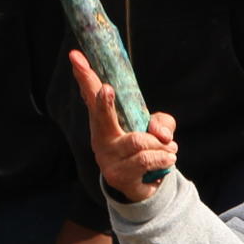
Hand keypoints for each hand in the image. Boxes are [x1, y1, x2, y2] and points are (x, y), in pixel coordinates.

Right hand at [68, 49, 179, 203]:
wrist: (143, 187)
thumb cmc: (147, 150)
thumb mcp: (158, 130)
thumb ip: (162, 123)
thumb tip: (161, 133)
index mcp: (104, 123)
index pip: (91, 96)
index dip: (84, 76)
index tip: (75, 56)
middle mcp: (100, 138)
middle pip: (102, 117)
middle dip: (104, 103)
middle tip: (107, 89)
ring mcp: (107, 158)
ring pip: (138, 140)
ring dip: (159, 144)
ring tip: (167, 149)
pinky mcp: (118, 175)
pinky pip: (146, 159)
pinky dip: (163, 157)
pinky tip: (168, 159)